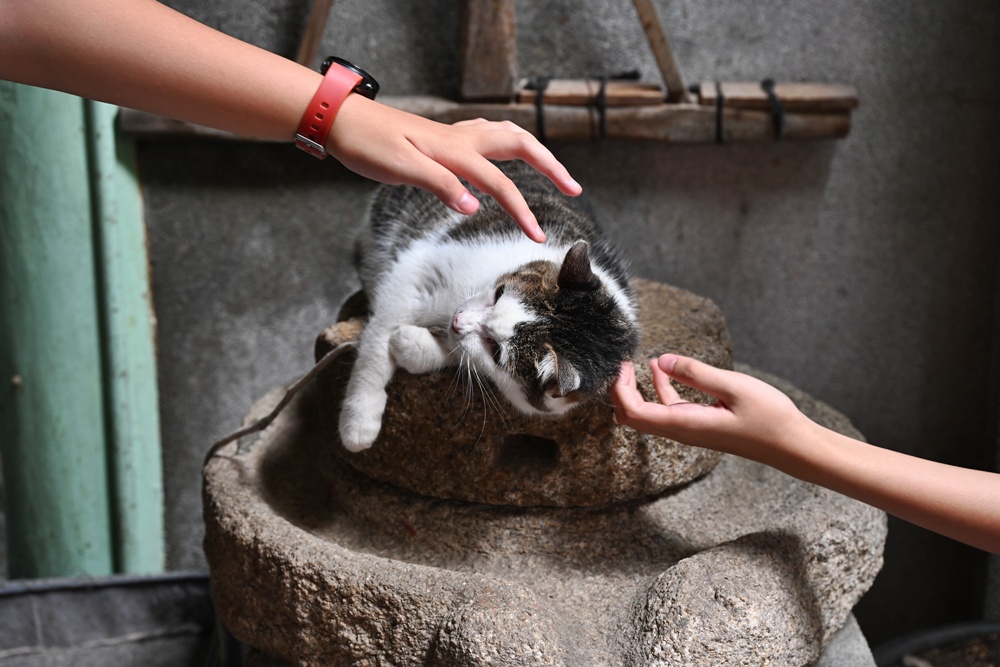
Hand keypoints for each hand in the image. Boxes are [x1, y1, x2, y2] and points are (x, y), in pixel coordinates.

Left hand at [328, 96, 581, 242]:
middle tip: (574, 188)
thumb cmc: (366, 144)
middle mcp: (461, 139)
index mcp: (456, 150)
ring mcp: (453, 136)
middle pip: (521, 144)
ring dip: (534, 152)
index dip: (523, 211)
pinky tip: (498, 160)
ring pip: (506, 136)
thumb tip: (475, 207)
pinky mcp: (442, 139)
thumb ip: (440, 185)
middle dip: (551, 166)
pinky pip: (486, 139)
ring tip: (551, 170)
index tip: (537, 237)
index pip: (501, 184)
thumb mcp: (401, 168)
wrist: (341, 119)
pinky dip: (504, 148)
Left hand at [612, 354, 811, 463]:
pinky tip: (663, 370)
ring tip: (636, 362)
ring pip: (648, 414)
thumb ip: (696, 373)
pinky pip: (669, 410)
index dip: (619, 388)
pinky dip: (660, 390)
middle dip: (621, 390)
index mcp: (684, 424)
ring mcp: (689, 430)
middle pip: (633, 417)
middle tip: (622, 363)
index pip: (632, 412)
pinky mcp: (699, 425)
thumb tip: (661, 360)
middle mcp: (681, 431)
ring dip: (638, 389)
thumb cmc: (769, 418)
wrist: (791, 445)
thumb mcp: (733, 387)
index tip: (622, 363)